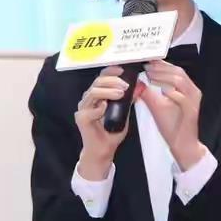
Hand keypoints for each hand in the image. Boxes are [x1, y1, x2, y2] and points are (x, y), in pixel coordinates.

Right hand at [74, 65, 141, 179]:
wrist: (104, 150)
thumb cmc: (112, 131)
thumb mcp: (124, 112)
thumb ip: (129, 100)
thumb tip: (140, 86)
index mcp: (97, 94)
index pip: (102, 77)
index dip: (111, 71)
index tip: (123, 70)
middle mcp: (88, 99)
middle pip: (97, 82)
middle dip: (112, 81)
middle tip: (125, 85)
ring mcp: (83, 108)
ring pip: (93, 93)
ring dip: (108, 91)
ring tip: (120, 94)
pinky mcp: (81, 119)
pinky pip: (90, 111)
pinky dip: (99, 108)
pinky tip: (106, 107)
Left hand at [141, 60, 206, 170]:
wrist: (182, 145)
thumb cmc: (172, 125)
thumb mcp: (157, 106)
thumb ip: (148, 93)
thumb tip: (137, 82)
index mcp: (186, 88)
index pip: (175, 70)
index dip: (161, 64)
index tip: (146, 60)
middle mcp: (193, 91)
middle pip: (178, 71)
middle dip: (161, 67)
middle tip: (146, 66)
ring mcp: (193, 101)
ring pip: (180, 81)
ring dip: (163, 77)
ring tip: (149, 75)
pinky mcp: (191, 111)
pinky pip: (181, 97)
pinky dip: (169, 91)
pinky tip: (159, 91)